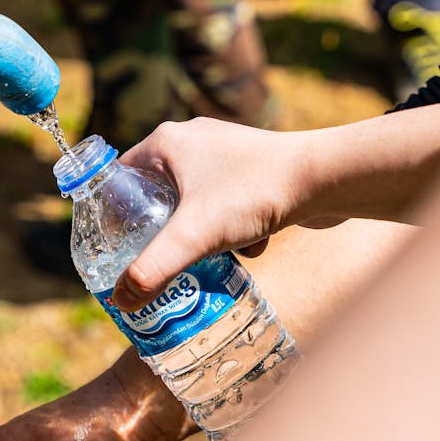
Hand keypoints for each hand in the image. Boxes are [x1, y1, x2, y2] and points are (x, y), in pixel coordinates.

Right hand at [112, 119, 324, 310]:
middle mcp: (192, 141)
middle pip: (157, 196)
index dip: (113, 217)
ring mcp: (224, 153)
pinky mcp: (252, 168)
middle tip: (158, 263)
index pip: (119, 180)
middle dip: (162, 234)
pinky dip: (232, 229)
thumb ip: (154, 268)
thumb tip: (121, 300)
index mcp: (166, 143)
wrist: (326, 178)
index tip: (117, 250)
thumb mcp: (195, 235)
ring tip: (206, 260)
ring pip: (194, 203)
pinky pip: (225, 204)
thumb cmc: (256, 194)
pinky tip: (248, 248)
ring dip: (200, 234)